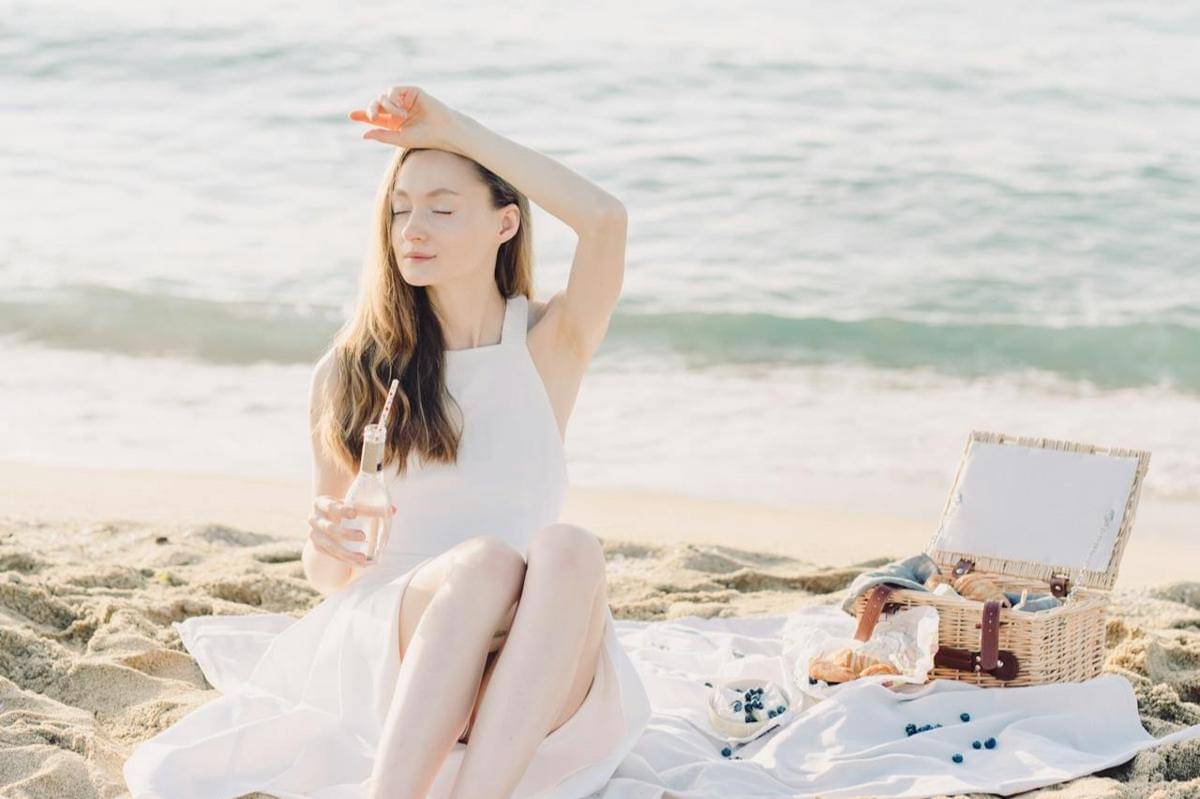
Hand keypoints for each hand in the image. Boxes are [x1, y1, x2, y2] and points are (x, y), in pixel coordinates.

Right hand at [308, 495, 370, 567]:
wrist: (326, 516)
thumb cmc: (342, 506)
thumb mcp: (351, 502)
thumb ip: (370, 506)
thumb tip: (393, 510)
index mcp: (321, 503)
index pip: (331, 505)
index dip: (341, 510)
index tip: (354, 513)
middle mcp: (314, 519)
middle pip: (329, 528)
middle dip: (346, 533)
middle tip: (363, 536)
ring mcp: (314, 534)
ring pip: (330, 546)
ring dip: (347, 553)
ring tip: (362, 558)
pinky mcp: (318, 547)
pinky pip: (332, 555)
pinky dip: (346, 560)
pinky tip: (359, 563)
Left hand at [348, 85, 464, 151]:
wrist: (444, 129)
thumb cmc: (425, 137)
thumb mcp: (400, 138)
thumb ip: (382, 136)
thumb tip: (363, 135)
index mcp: (395, 123)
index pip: (376, 117)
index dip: (363, 115)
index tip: (351, 115)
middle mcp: (399, 110)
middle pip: (376, 105)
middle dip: (370, 110)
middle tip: (371, 116)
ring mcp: (405, 100)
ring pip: (383, 97)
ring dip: (387, 106)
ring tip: (400, 116)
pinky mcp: (412, 91)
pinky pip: (394, 91)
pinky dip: (394, 99)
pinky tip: (401, 109)